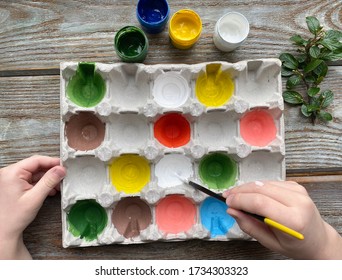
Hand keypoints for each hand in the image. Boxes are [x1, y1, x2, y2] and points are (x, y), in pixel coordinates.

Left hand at [0, 155, 65, 258]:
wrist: (4, 232)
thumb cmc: (15, 217)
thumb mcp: (35, 198)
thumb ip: (49, 181)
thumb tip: (61, 169)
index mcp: (12, 173)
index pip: (36, 160)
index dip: (52, 162)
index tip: (64, 166)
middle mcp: (10, 173)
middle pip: (36, 166)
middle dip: (51, 172)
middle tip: (64, 176)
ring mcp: (12, 179)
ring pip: (35, 173)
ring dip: (48, 179)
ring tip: (59, 186)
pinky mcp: (15, 185)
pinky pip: (32, 179)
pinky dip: (42, 183)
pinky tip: (50, 190)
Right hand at [223, 181, 341, 258]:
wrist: (317, 239)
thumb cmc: (295, 244)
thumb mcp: (269, 242)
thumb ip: (249, 226)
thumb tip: (232, 211)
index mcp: (293, 220)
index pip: (260, 202)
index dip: (240, 200)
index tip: (227, 202)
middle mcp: (298, 202)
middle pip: (260, 189)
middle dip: (240, 191)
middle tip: (227, 197)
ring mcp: (298, 192)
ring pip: (264, 183)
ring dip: (246, 187)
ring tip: (236, 195)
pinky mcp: (296, 186)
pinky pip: (270, 182)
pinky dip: (258, 187)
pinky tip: (252, 194)